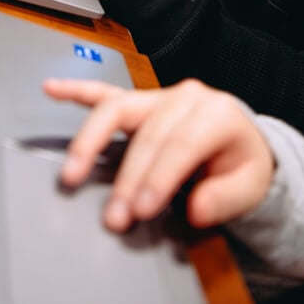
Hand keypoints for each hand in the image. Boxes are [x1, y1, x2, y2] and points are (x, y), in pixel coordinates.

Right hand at [44, 78, 274, 232]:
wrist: (242, 140)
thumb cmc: (242, 162)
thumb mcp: (250, 184)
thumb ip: (225, 196)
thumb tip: (196, 206)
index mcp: (218, 113)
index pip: (181, 144)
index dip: (158, 176)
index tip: (141, 208)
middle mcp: (185, 97)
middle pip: (148, 133)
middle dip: (127, 177)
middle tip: (114, 214)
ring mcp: (159, 95)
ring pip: (118, 108)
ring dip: (91, 139)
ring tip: (72, 169)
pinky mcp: (140, 101)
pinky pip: (104, 91)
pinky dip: (76, 90)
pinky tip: (52, 89)